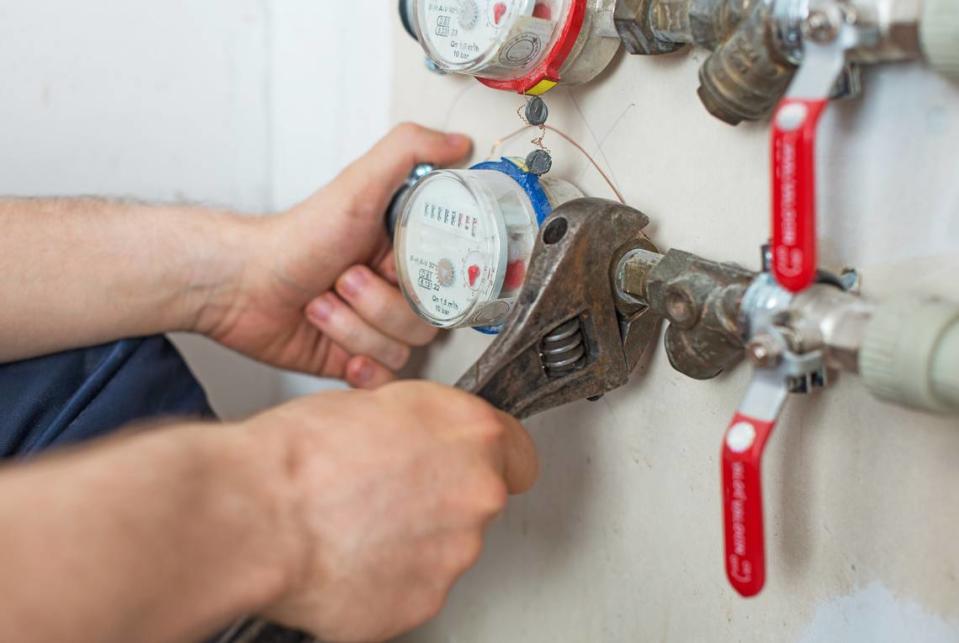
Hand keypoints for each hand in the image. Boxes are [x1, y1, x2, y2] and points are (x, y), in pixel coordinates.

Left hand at [200, 124, 472, 387]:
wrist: (239, 285)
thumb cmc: (294, 237)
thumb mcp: (356, 185)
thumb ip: (407, 151)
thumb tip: (456, 142)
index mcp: (403, 252)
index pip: (448, 282)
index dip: (420, 281)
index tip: (387, 267)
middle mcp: (394, 290)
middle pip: (426, 321)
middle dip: (377, 304)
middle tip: (342, 280)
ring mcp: (375, 326)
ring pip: (402, 350)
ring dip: (354, 329)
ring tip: (322, 305)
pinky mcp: (355, 357)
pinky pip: (384, 379)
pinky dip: (360, 365)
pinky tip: (335, 347)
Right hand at [246, 382, 538, 641]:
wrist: (256, 515)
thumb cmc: (300, 455)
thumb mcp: (374, 403)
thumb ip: (421, 426)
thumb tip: (419, 437)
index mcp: (471, 435)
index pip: (518, 454)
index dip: (491, 460)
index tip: (471, 466)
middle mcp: (476, 494)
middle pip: (478, 503)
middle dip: (441, 500)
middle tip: (387, 494)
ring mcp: (453, 554)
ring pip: (446, 548)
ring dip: (413, 540)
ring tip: (356, 526)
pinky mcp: (423, 602)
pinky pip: (414, 587)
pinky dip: (387, 578)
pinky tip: (348, 557)